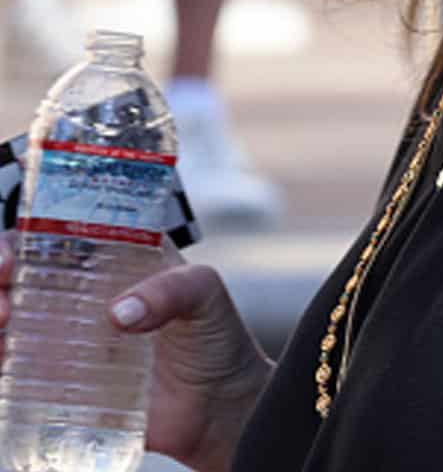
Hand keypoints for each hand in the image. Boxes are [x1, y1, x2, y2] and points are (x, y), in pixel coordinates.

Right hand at [0, 234, 272, 471]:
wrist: (220, 407)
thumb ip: (173, 289)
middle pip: (26, 278)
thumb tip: (122, 311)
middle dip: (2, 277)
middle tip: (4, 289)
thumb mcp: (205, 293)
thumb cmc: (218, 339)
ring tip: (2, 321)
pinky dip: (2, 367)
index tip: (14, 252)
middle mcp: (87, 299)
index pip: (63, 237)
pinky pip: (17, 375)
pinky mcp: (65, 386)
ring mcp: (72, 343)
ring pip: (14, 323)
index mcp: (117, 262)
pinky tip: (2, 362)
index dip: (30, 238)